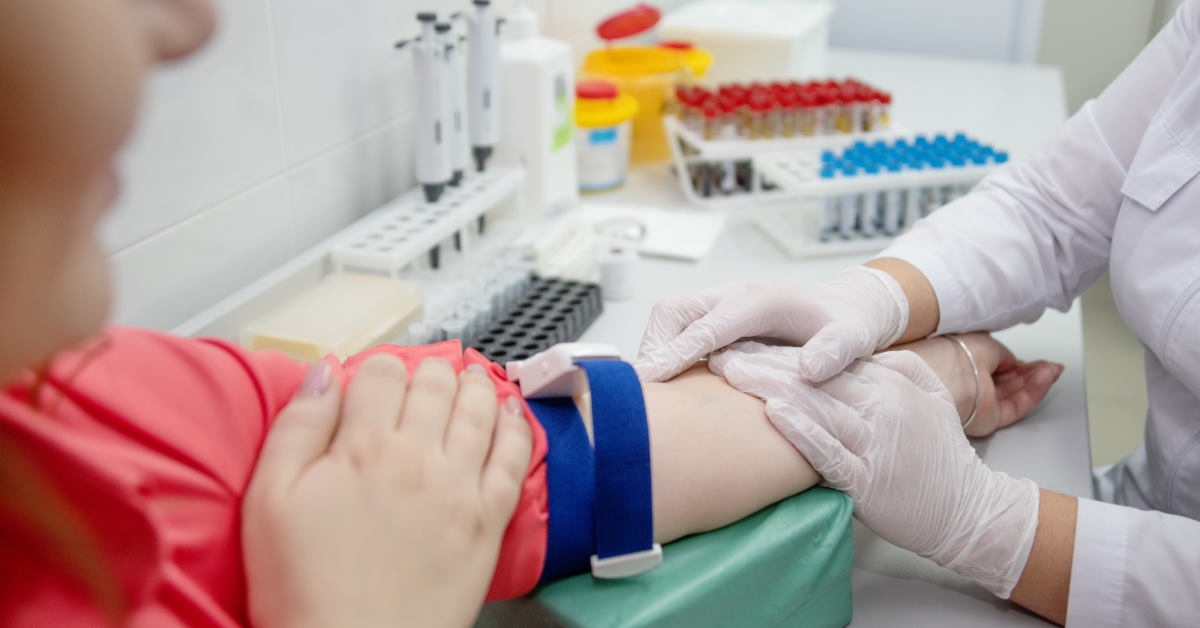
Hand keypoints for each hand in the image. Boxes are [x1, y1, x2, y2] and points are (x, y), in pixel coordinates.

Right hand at [242, 356, 531, 627]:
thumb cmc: (304, 587)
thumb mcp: (269, 500)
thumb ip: (297, 427)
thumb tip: (321, 372)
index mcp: (362, 446)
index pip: (381, 374)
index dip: (376, 369)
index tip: (373, 380)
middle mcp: (418, 456)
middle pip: (434, 384)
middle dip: (428, 371)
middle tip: (426, 373)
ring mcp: (460, 486)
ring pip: (477, 409)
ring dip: (473, 384)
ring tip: (469, 376)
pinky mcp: (488, 519)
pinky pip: (513, 457)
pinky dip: (516, 426)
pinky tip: (511, 412)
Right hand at [635, 266, 908, 382]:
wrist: (849, 306)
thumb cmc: (849, 324)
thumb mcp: (854, 337)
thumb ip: (835, 351)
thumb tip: (809, 370)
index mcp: (758, 301)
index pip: (705, 327)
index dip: (675, 354)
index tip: (649, 380)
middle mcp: (733, 295)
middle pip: (673, 311)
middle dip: (652, 348)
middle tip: (643, 393)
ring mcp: (721, 303)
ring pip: (669, 317)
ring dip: (654, 349)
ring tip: (649, 392)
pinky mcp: (716, 315)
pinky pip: (678, 326)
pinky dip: (664, 350)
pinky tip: (666, 383)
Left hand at [709, 343, 1038, 597]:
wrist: (969, 511)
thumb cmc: (943, 458)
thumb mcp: (931, 395)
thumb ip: (898, 367)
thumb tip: (860, 352)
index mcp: (893, 383)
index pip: (828, 359)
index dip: (782, 348)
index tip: (745, 341)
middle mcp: (883, 406)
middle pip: (813, 376)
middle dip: (762, 362)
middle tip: (721, 352)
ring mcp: (875, 442)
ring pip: (815, 406)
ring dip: (768, 387)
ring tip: (730, 374)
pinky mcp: (868, 480)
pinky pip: (828, 451)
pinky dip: (800, 431)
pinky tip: (773, 413)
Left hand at [891, 333, 1063, 436]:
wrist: (940, 378)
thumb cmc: (951, 355)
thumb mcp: (983, 343)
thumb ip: (1001, 354)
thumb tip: (1012, 362)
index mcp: (963, 365)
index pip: (994, 366)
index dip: (1016, 362)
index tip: (1037, 359)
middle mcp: (970, 385)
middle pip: (1008, 381)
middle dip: (1032, 372)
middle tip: (1052, 366)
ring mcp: (979, 403)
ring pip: (1015, 394)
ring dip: (1037, 381)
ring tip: (1054, 370)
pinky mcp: (988, 419)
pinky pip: (1016, 406)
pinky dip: (1034, 392)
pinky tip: (1047, 379)